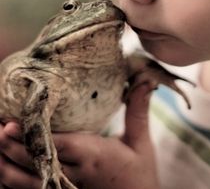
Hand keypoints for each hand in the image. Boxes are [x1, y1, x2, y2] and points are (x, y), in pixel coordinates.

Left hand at [0, 84, 158, 188]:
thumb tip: (146, 79)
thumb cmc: (140, 175)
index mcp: (95, 157)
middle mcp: (77, 176)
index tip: (10, 125)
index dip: (32, 137)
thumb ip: (138, 110)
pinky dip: (14, 184)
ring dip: (7, 167)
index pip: (59, 146)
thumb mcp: (141, 142)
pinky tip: (4, 170)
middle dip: (12, 148)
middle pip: (37, 163)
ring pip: (29, 184)